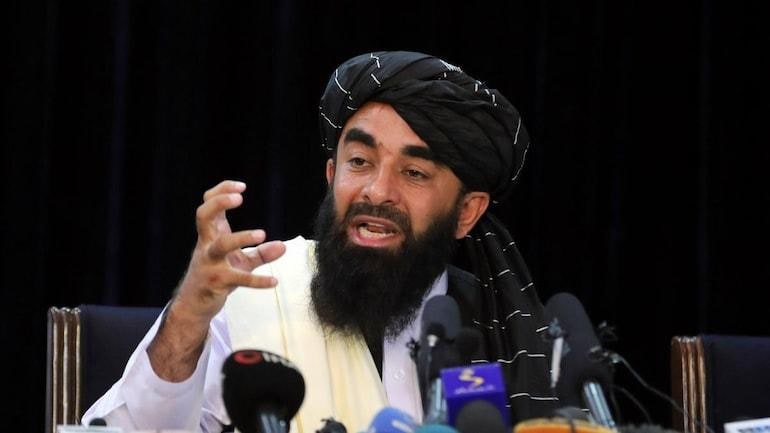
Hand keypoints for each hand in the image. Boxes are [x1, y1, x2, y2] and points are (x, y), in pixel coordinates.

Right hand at [174, 180, 285, 320]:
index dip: (221, 191)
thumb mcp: (240, 262)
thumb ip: (261, 253)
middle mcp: (207, 245)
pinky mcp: (216, 282)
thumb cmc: (217, 276)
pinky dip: (257, 281)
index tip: (242, 187)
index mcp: (211, 235)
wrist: (194, 305)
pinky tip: (274, 281)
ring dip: (240, 237)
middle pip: (203, 216)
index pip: (208, 204)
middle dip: (219, 203)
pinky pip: (238, 280)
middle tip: (239, 198)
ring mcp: (210, 263)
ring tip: (262, 234)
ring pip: (220, 245)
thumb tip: (283, 246)